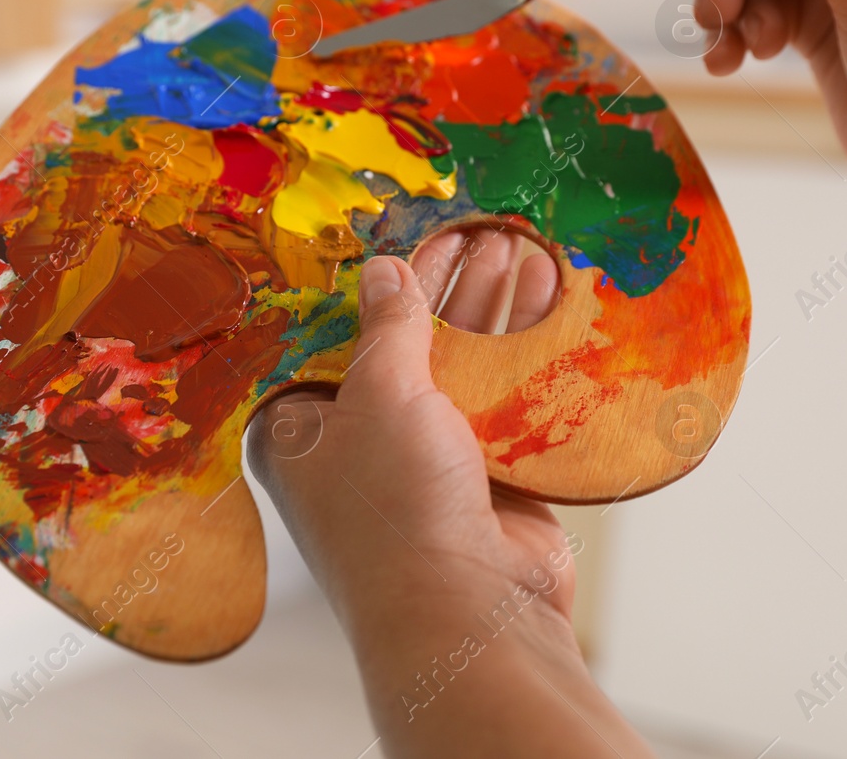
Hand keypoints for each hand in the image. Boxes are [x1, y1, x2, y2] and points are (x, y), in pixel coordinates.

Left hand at [247, 235, 650, 756]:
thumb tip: (383, 270)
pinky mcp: (481, 479)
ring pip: (457, 370)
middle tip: (479, 231)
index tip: (409, 235)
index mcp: (298, 432)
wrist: (472, 615)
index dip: (370, 285)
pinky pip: (501, 404)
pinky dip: (523, 358)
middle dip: (444, 288)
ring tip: (519, 246)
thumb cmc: (395, 510)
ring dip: (490, 312)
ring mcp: (422, 464)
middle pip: (402, 346)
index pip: (330, 338)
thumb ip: (388, 326)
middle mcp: (355, 447)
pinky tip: (547, 304)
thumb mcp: (379, 395)